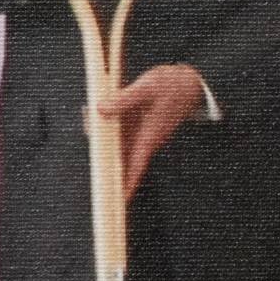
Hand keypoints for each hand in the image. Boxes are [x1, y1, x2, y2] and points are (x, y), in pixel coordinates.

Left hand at [99, 62, 208, 194]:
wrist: (190, 80)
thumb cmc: (173, 85)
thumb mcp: (147, 88)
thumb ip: (123, 99)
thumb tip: (100, 109)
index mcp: (149, 137)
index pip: (135, 167)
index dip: (127, 184)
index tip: (119, 200)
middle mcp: (144, 138)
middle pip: (122, 157)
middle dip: (106, 162)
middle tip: (92, 159)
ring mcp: (142, 130)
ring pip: (119, 142)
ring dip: (103, 140)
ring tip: (89, 124)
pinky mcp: (139, 121)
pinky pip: (120, 128)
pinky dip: (108, 124)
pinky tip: (97, 112)